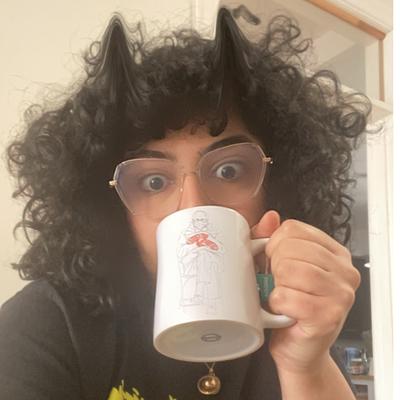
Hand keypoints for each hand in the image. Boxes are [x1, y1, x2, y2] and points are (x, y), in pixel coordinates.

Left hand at [251, 210, 360, 374]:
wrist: (298, 349)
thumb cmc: (291, 306)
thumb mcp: (279, 267)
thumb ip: (272, 239)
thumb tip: (270, 218)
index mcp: (334, 253)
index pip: (294, 229)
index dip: (274, 244)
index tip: (276, 260)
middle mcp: (344, 271)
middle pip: (290, 247)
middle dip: (274, 266)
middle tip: (280, 282)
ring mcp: (340, 294)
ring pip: (290, 269)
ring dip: (276, 285)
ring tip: (282, 295)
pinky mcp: (328, 315)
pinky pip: (287, 296)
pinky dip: (276, 304)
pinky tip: (284, 309)